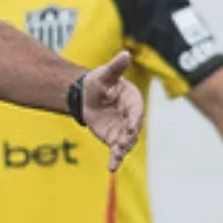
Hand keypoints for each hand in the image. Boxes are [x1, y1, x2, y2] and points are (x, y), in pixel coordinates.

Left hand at [78, 52, 144, 170]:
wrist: (87, 96)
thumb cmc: (99, 83)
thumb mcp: (105, 74)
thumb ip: (115, 67)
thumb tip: (125, 54)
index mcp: (132, 99)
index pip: (136, 110)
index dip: (134, 118)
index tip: (132, 124)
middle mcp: (131, 116)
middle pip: (133, 129)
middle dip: (129, 137)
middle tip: (123, 144)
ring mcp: (123, 129)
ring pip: (126, 142)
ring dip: (122, 150)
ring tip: (116, 157)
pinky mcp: (114, 139)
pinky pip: (116, 150)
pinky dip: (115, 159)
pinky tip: (111, 168)